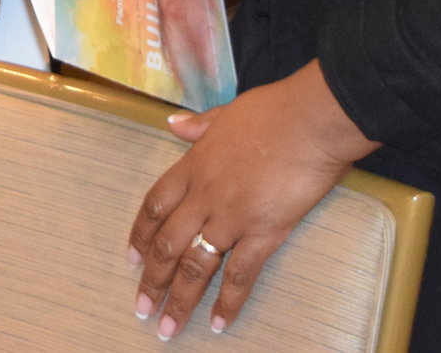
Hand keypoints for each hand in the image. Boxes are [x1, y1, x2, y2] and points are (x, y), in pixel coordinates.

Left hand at [128, 62, 375, 336]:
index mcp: (193, 166)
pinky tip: (218, 323)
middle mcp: (205, 196)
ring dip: (180, 299)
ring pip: (197, 266)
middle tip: (142, 307)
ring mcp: (231, 217)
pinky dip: (228, 302)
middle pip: (168, 244)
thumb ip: (198, 125)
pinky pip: (240, 275)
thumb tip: (173, 125)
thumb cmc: (272, 111)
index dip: (141, 235)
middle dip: (152, 280)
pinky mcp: (263, 233)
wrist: (309, 120)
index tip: (131, 259)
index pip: (155, 206)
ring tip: (168, 328)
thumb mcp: (226, 112)